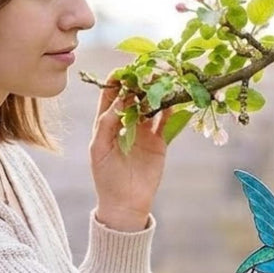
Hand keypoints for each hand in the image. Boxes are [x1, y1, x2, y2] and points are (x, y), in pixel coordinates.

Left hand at [89, 82, 169, 231]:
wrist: (125, 203)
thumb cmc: (106, 177)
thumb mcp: (100, 149)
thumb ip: (107, 124)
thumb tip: (119, 100)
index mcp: (107, 123)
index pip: (111, 96)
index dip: (116, 82)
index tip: (123, 70)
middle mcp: (126, 123)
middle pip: (133, 97)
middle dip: (139, 83)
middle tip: (147, 71)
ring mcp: (144, 132)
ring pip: (151, 106)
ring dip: (156, 94)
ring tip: (162, 81)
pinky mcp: (159, 142)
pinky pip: (165, 122)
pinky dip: (170, 110)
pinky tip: (173, 99)